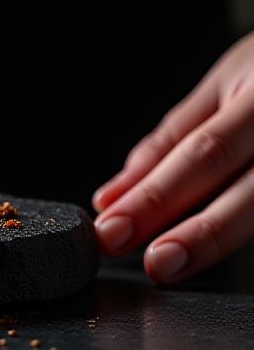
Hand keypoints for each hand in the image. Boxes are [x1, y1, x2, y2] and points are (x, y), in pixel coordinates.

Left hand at [93, 32, 253, 282]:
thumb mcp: (225, 85)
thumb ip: (173, 139)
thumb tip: (114, 196)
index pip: (204, 153)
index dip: (155, 196)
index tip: (111, 229)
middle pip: (248, 190)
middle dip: (197, 233)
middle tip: (154, 263)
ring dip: (220, 240)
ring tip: (173, 265)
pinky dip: (246, 229)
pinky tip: (210, 251)